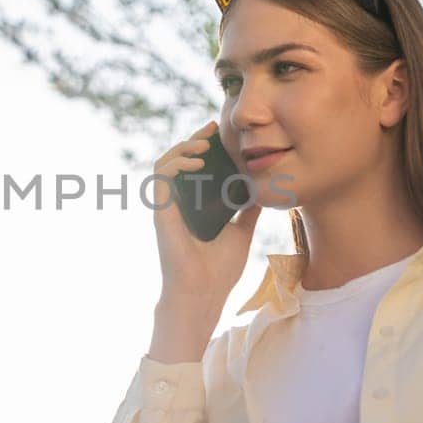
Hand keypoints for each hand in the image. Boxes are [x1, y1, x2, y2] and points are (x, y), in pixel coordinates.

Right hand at [150, 119, 262, 305]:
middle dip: (194, 139)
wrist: (204, 295)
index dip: (204, 146)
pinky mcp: (161, 212)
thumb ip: (246, 212)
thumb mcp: (241, 233)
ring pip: (165, 163)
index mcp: (194, 207)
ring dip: (183, 148)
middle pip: (179, 160)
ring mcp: (168, 207)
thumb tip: (262, 192)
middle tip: (213, 128)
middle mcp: (178, 204)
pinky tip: (196, 162)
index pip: (195, 168)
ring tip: (204, 143)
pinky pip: (161, 177)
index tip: (220, 133)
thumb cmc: (218, 271)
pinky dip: (176, 164)